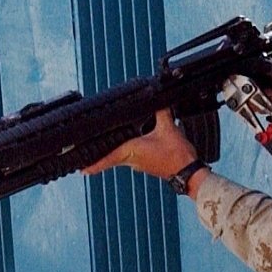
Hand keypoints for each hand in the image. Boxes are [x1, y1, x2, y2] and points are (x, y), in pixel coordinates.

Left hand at [82, 109, 198, 179]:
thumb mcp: (168, 128)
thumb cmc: (177, 155)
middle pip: (111, 157)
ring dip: (115, 152)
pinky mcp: (147, 165)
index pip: (108, 158)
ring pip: (122, 157)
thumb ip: (161, 112)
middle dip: (100, 157)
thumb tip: (158, 99)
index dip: (94, 164)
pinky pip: (132, 157)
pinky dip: (129, 151)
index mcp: (132, 151)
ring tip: (106, 147)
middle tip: (86, 159)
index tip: (82, 170)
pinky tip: (134, 144)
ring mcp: (139, 164)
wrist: (188, 172)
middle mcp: (132, 160)